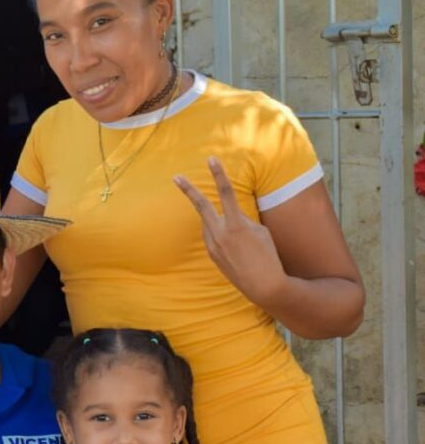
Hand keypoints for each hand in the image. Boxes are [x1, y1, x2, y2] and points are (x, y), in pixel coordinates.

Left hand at [173, 157, 286, 305]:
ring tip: (239, 239)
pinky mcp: (211, 254)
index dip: (219, 174)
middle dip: (188, 190)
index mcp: (236, 224)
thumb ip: (241, 219)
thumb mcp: (259, 231)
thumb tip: (229, 216)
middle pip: (201, 205)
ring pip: (209, 223)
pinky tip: (235, 247)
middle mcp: (220, 233)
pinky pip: (212, 236)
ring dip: (218, 221)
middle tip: (176, 177)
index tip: (211, 159)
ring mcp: (213, 244)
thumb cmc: (268, 255)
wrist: (263, 284)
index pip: (226, 192)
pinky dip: (220, 234)